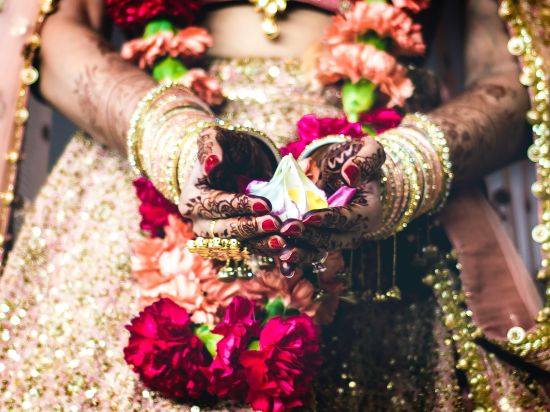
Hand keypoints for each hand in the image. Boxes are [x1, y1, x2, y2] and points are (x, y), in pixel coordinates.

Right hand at [179, 126, 286, 254]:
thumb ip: (210, 145)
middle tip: (275, 223)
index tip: (263, 203)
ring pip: (239, 244)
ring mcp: (219, 236)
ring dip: (261, 244)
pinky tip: (286, 247)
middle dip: (251, 227)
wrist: (238, 164)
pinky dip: (268, 249)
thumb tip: (211, 164)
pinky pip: (251, 249)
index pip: (215, 204)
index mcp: (193, 198)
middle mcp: (202, 222)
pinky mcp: (237, 242)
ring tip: (282, 241)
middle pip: (225, 230)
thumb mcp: (215, 137)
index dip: (239, 205)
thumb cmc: (226, 149)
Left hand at [279, 137, 385, 274]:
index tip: (308, 217)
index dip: (328, 219)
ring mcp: (336, 236)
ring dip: (301, 253)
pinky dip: (295, 255)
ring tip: (281, 251)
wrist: (343, 168)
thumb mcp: (368, 149)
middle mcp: (354, 230)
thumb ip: (366, 159)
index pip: (348, 219)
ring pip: (320, 250)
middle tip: (287, 229)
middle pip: (333, 240)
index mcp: (369, 212)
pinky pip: (308, 249)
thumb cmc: (357, 157)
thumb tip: (350, 176)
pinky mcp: (320, 236)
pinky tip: (279, 257)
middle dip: (310, 237)